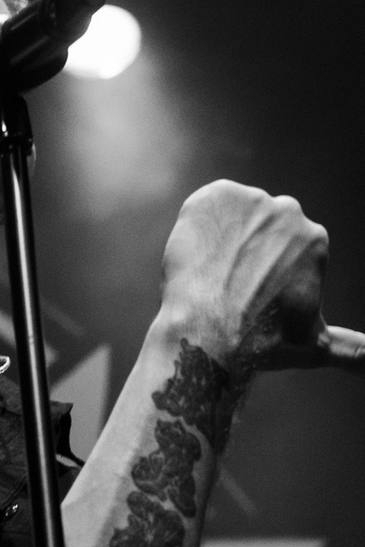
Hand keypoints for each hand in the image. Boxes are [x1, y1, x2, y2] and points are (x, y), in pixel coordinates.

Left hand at [160, 179, 363, 372]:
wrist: (210, 329)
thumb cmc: (263, 341)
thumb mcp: (316, 345)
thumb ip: (352, 350)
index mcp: (316, 239)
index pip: (283, 247)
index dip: (262, 271)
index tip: (250, 291)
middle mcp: (288, 211)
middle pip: (259, 227)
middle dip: (246, 250)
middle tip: (228, 283)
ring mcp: (252, 199)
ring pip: (232, 218)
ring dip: (222, 238)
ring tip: (211, 273)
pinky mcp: (216, 195)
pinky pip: (206, 206)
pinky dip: (198, 226)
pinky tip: (197, 255)